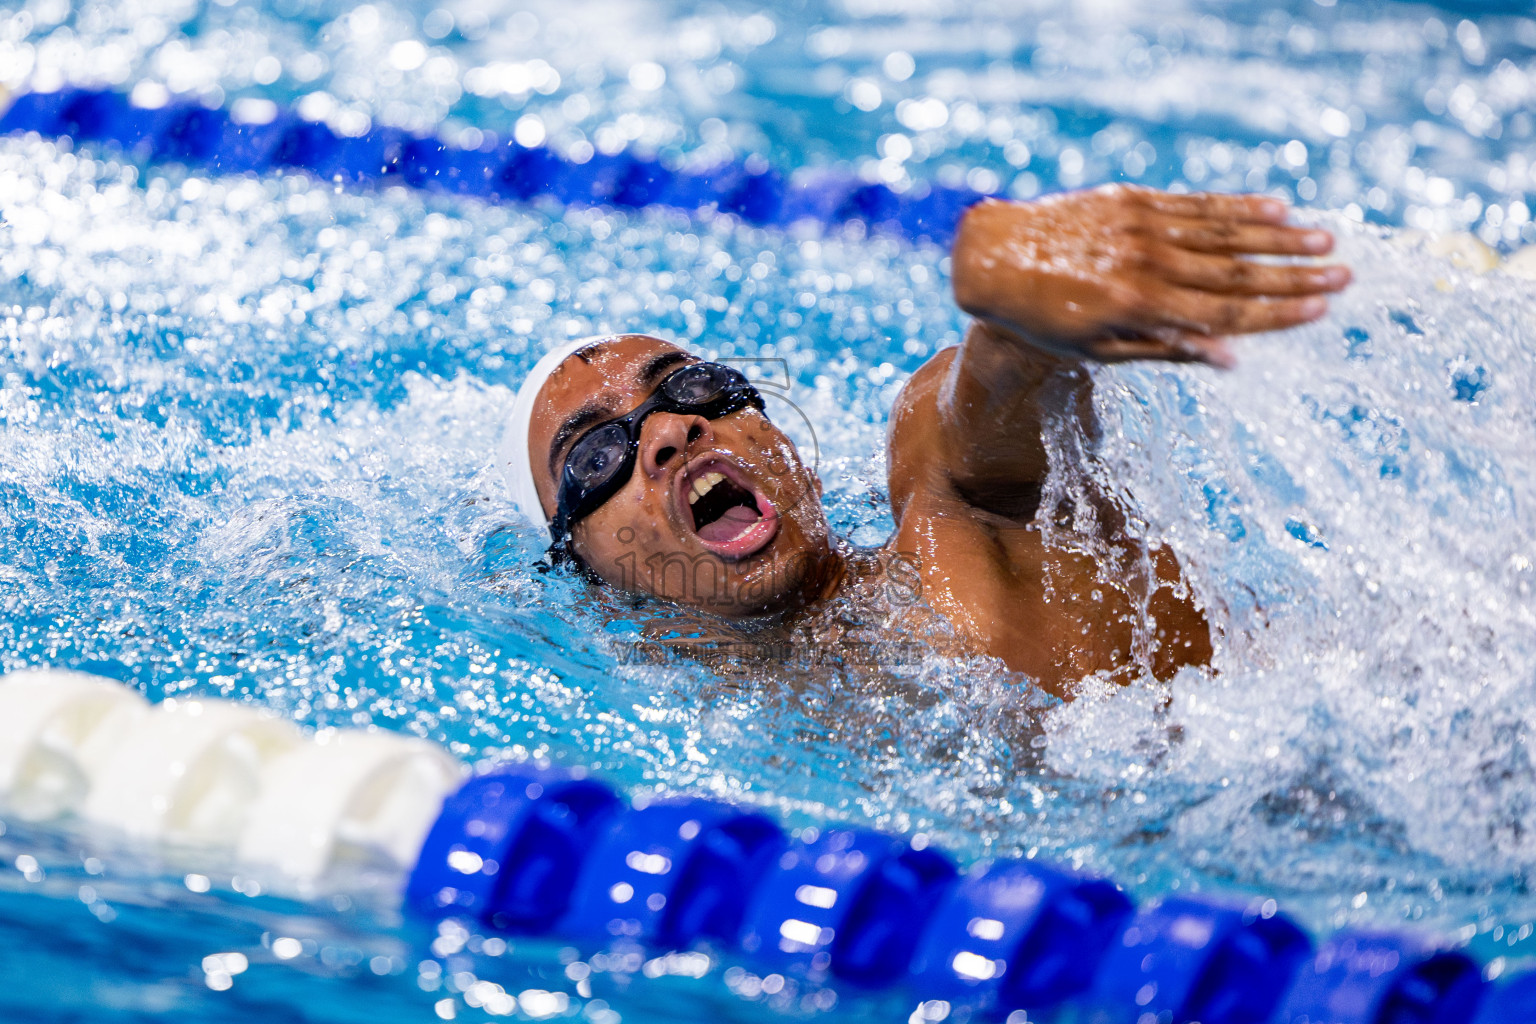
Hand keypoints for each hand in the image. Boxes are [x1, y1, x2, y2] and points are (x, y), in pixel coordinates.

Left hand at [950, 185, 1351, 367]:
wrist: (994, 259)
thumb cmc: (1044, 319)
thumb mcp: (1100, 350)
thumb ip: (1167, 349)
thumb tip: (1231, 359)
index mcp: (1142, 307)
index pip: (1227, 311)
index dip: (1279, 311)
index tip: (1323, 308)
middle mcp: (1149, 263)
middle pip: (1238, 270)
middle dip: (1295, 273)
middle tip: (1345, 273)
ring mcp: (1142, 226)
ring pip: (1224, 231)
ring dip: (1278, 235)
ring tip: (1324, 238)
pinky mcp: (1132, 200)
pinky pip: (1195, 203)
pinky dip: (1237, 206)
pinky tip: (1275, 205)